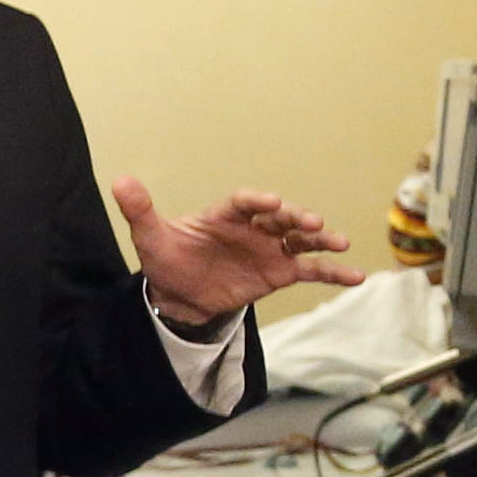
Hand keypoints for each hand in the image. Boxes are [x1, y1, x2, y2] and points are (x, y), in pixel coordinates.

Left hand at [111, 180, 359, 330]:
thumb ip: (140, 211)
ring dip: (320, 239)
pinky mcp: (280, 272)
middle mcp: (254, 226)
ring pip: (300, 239)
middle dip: (296, 218)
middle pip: (280, 217)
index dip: (257, 200)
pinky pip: (311, 271)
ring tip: (339, 243)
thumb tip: (119, 181)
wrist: (180, 296)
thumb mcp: (151, 238)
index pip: (245, 202)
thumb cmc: (168, 260)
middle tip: (312, 223)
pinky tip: (356, 277)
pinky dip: (333, 273)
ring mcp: (270, 248)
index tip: (268, 202)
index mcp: (226, 213)